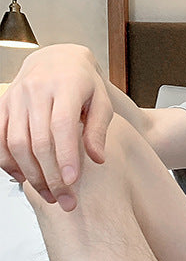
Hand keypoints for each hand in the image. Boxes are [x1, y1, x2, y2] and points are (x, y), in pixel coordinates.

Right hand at [0, 44, 112, 210]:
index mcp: (66, 87)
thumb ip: (99, 130)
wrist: (58, 60)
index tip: (73, 182)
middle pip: (39, 140)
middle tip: (65, 200)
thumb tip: (97, 159)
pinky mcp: (3, 105)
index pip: (62, 126)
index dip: (66, 156)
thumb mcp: (102, 103)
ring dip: (31, 174)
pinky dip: (8, 162)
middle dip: (51, 175)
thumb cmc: (85, 84)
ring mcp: (16, 98)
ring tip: (49, 195)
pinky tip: (24, 178)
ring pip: (16, 143)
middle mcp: (36, 90)